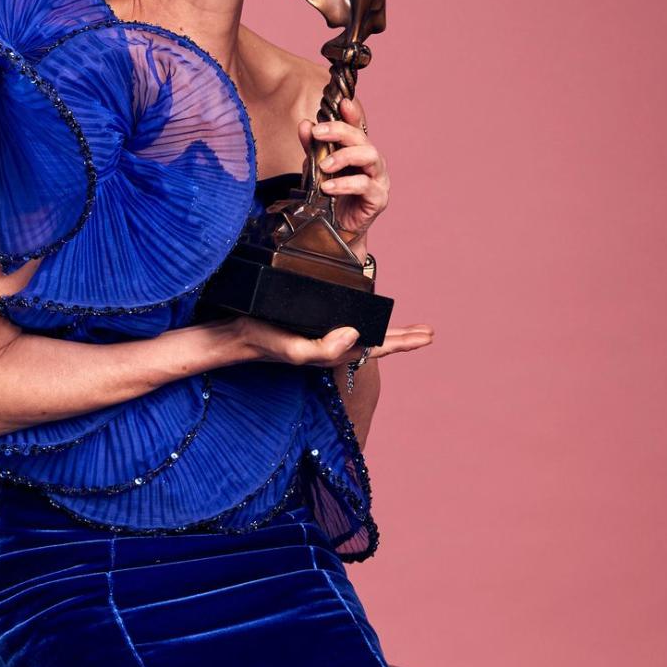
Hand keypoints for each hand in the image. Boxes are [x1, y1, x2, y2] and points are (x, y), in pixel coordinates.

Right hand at [234, 315, 433, 368]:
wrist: (238, 336)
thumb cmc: (265, 342)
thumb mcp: (294, 350)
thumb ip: (324, 349)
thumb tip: (355, 335)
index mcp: (336, 350)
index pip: (379, 347)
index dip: (404, 341)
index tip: (427, 335)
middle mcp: (335, 343)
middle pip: (378, 342)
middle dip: (403, 338)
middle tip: (428, 332)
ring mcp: (325, 334)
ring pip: (365, 333)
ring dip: (388, 330)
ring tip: (408, 329)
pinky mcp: (314, 324)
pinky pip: (348, 323)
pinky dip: (364, 320)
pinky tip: (365, 317)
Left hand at [297, 95, 389, 235]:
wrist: (335, 231)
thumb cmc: (330, 196)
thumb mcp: (315, 168)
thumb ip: (312, 148)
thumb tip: (304, 125)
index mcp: (358, 151)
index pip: (357, 127)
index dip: (352, 113)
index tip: (342, 102)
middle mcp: (372, 161)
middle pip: (362, 137)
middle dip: (339, 131)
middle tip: (318, 133)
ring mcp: (379, 178)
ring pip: (369, 156)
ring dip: (344, 157)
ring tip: (324, 166)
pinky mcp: (378, 198)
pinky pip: (365, 185)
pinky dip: (345, 184)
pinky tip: (328, 187)